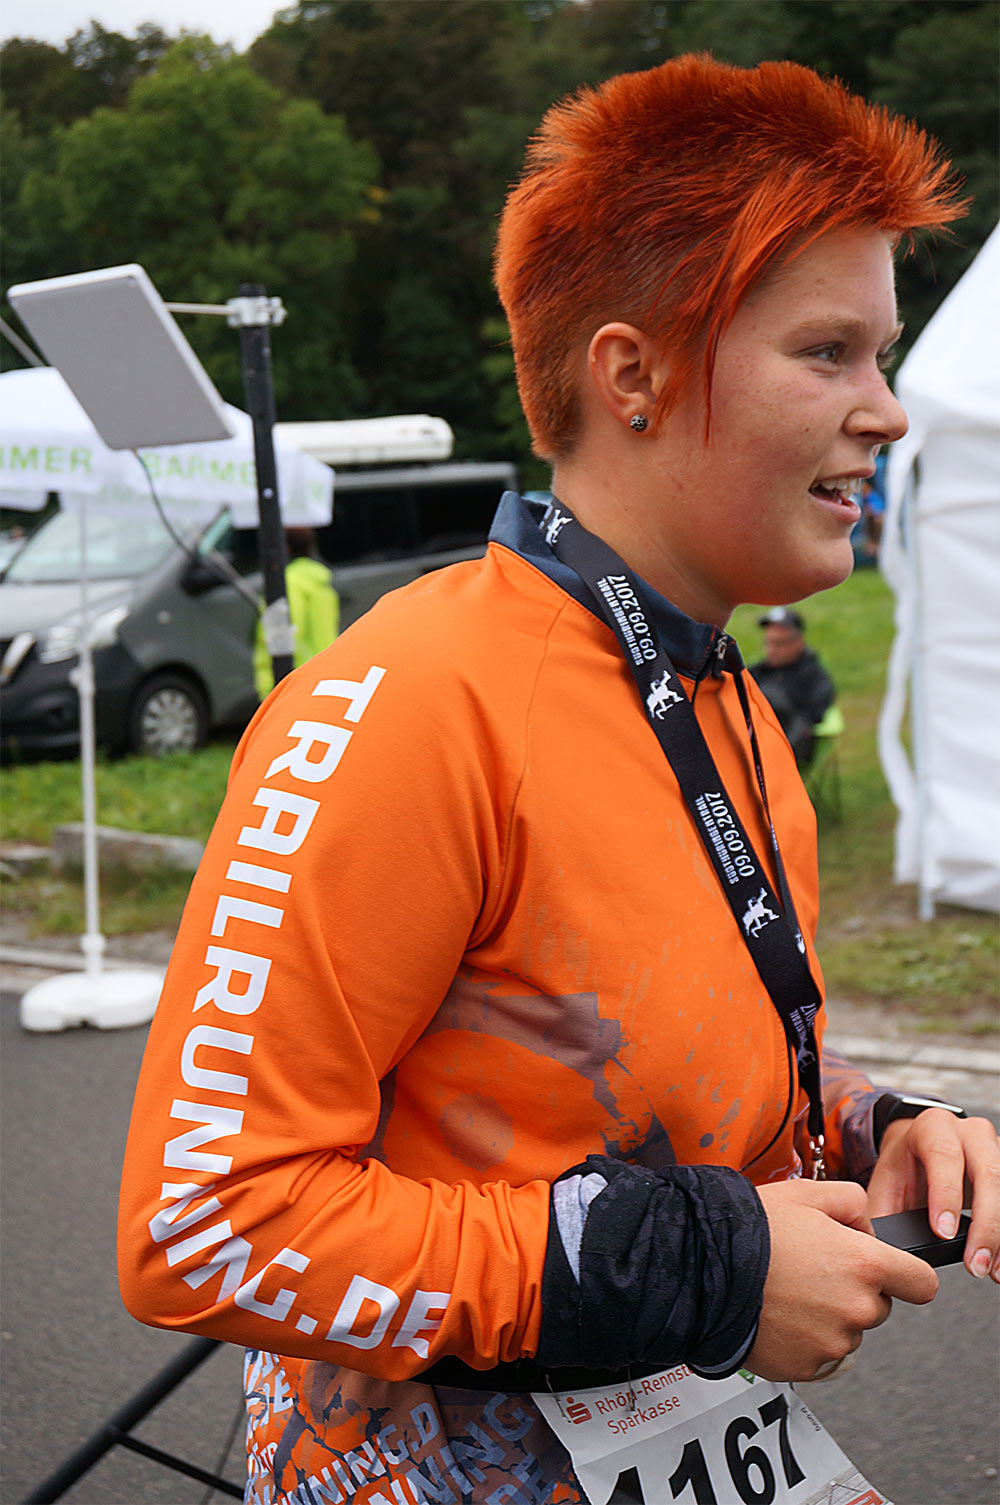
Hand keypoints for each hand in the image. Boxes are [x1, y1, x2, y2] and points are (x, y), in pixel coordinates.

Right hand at [746, 1179, 936, 1381]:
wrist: (704, 1268)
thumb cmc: (752, 1229)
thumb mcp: (806, 1193)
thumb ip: (851, 1202)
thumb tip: (865, 1226)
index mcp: (864, 1265)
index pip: (922, 1284)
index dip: (909, 1276)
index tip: (894, 1274)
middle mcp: (856, 1309)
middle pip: (877, 1307)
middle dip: (854, 1290)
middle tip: (812, 1270)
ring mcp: (832, 1343)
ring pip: (846, 1331)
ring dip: (827, 1316)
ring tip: (787, 1291)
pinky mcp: (808, 1367)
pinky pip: (819, 1354)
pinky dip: (804, 1339)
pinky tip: (778, 1314)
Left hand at [867, 1109, 999, 1282]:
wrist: (919, 1152)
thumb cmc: (903, 1169)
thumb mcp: (886, 1184)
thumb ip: (886, 1214)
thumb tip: (888, 1251)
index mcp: (932, 1127)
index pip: (943, 1155)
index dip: (946, 1195)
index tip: (943, 1233)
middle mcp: (969, 1132)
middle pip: (987, 1173)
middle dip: (984, 1224)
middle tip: (973, 1263)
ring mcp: (994, 1148)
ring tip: (989, 1268)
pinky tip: (999, 1260)